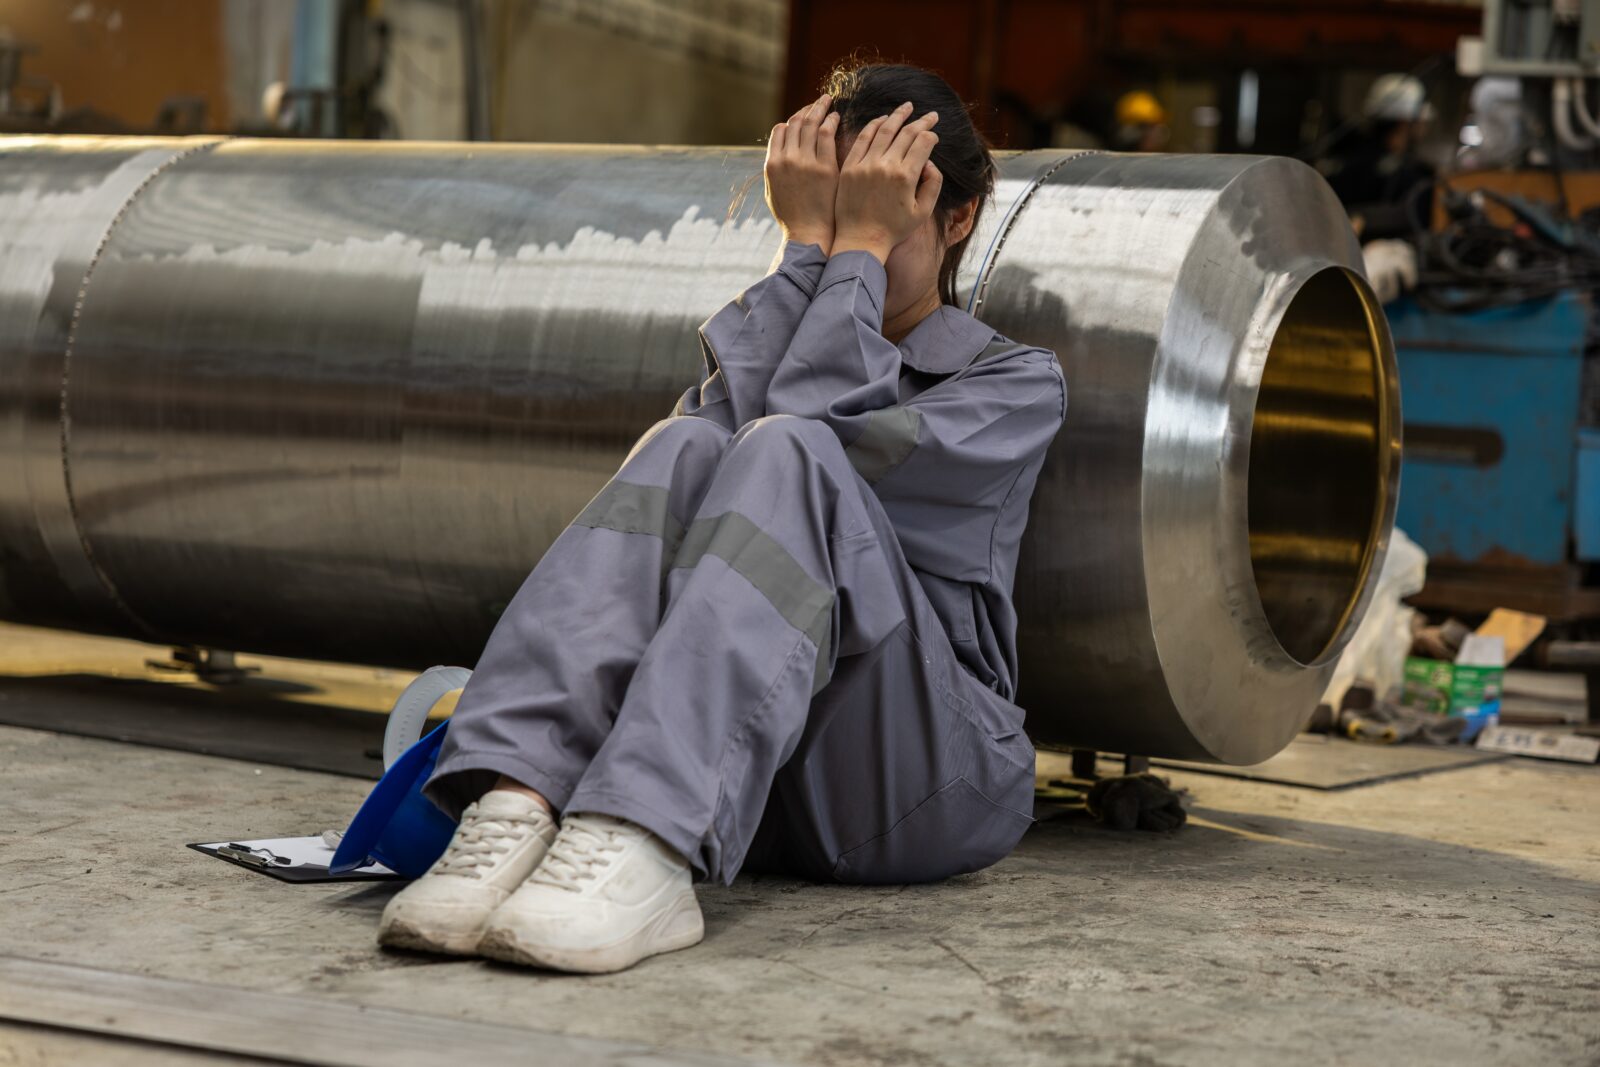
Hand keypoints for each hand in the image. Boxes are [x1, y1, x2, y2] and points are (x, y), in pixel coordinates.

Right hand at [765, 93, 839, 252]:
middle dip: (807, 109)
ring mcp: (804, 162)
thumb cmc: (793, 217)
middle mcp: (786, 159)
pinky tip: (837, 118)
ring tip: (828, 101)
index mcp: (772, 164)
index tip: (803, 115)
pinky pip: (826, 134)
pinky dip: (831, 122)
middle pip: (795, 123)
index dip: (792, 119)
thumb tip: (780, 151)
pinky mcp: (824, 167)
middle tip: (819, 101)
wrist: (808, 235)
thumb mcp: (774, 192)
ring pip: (811, 124)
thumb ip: (776, 168)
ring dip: (819, 108)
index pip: (780, 130)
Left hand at [832, 102, 941, 263]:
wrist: (860, 241)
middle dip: (921, 121)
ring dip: (897, 116)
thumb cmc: (893, 230)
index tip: (934, 133)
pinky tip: (882, 120)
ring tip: (907, 107)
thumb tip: (929, 162)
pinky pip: (862, 139)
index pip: (923, 143)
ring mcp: (866, 164)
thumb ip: (933, 184)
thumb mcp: (922, 212)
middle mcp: (886, 166)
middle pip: (906, 133)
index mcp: (906, 177)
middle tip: (930, 114)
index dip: (931, 135)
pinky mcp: (849, 167)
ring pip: (884, 130)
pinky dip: (874, 126)